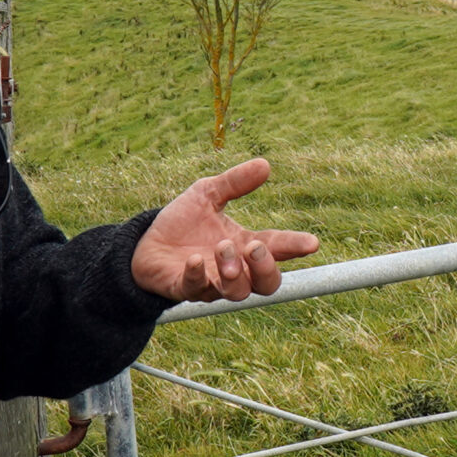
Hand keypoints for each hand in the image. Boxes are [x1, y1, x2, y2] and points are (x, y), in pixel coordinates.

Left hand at [131, 158, 319, 303]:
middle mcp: (233, 269)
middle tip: (255, 246)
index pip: (277, 249)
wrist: (145, 244)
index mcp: (244, 245)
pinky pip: (197, 290)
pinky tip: (196, 259)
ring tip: (222, 248)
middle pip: (267, 284)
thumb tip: (264, 164)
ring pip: (237, 292)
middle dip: (266, 268)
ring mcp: (211, 282)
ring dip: (234, 272)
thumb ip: (235, 183)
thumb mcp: (208, 193)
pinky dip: (198, 276)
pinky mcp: (185, 288)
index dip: (295, 247)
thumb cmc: (182, 223)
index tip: (311, 242)